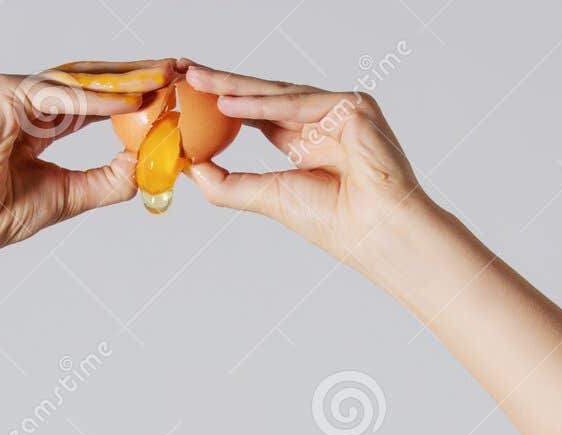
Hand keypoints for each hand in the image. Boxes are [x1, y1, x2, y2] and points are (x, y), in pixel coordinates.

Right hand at [0, 61, 176, 253]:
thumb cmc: (5, 214)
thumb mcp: (74, 193)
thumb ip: (110, 178)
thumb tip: (148, 164)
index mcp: (38, 123)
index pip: (91, 101)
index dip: (129, 95)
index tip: (165, 93)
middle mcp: (25, 101)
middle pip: (87, 80)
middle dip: (132, 75)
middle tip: (171, 71)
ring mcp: (11, 92)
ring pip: (76, 80)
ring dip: (121, 81)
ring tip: (160, 81)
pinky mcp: (1, 91)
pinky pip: (58, 93)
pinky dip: (95, 99)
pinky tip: (129, 102)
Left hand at [181, 62, 436, 273]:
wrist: (376, 233)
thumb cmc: (336, 222)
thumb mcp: (268, 198)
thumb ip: (229, 184)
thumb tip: (192, 170)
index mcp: (305, 142)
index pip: (257, 112)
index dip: (222, 102)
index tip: (188, 94)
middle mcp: (322, 121)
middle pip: (263, 96)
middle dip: (222, 84)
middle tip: (185, 73)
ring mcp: (339, 110)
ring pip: (278, 93)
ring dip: (234, 87)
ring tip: (197, 82)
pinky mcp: (354, 106)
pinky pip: (301, 102)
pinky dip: (264, 103)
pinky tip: (229, 103)